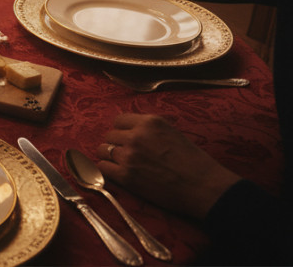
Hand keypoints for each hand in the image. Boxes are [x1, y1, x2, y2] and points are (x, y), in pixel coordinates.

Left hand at [97, 113, 240, 219]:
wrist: (204, 187)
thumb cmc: (194, 162)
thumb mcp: (172, 133)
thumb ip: (150, 129)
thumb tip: (132, 130)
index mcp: (150, 122)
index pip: (119, 120)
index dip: (122, 130)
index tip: (126, 138)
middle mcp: (136, 136)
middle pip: (110, 135)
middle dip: (116, 144)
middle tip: (126, 154)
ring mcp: (129, 156)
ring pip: (103, 150)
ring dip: (110, 156)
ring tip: (121, 164)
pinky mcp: (126, 176)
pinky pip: (103, 167)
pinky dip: (108, 170)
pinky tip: (117, 173)